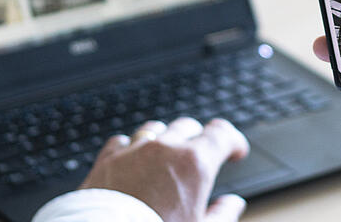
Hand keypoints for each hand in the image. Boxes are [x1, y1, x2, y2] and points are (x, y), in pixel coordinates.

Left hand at [80, 118, 249, 221]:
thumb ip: (223, 214)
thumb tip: (232, 204)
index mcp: (193, 163)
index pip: (221, 133)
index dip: (233, 140)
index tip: (234, 150)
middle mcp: (163, 149)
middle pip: (188, 127)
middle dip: (198, 138)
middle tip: (201, 155)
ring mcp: (133, 151)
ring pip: (154, 129)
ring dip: (164, 139)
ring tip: (166, 156)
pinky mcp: (106, 161)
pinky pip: (121, 141)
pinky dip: (131, 147)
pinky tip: (132, 160)